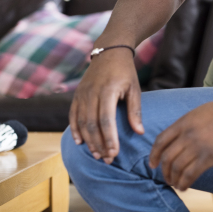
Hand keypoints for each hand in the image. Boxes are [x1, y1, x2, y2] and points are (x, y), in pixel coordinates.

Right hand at [69, 48, 143, 163]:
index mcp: (108, 91)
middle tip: (107, 159)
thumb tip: (139, 132)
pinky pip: (73, 116)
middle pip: (92, 125)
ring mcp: (82, 94)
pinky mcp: (76, 95)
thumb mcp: (135, 89)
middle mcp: (91, 93)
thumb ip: (135, 111)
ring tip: (97, 155)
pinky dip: (75, 130)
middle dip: (99, 144)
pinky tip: (81, 142)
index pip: (106, 120)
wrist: (109, 52)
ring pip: (81, 122)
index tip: (114, 153)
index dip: (109, 138)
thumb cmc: (125, 72)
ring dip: (88, 141)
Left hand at [149, 88, 212, 189]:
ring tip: (176, 184)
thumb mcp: (205, 111)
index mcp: (185, 121)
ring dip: (173, 179)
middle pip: (167, 157)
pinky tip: (185, 187)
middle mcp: (188, 134)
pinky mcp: (210, 157)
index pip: (161, 140)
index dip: (154, 154)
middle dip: (164, 170)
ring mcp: (198, 146)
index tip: (153, 164)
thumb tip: (186, 132)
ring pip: (177, 167)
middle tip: (166, 178)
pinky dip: (184, 183)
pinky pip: (190, 174)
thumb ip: (192, 122)